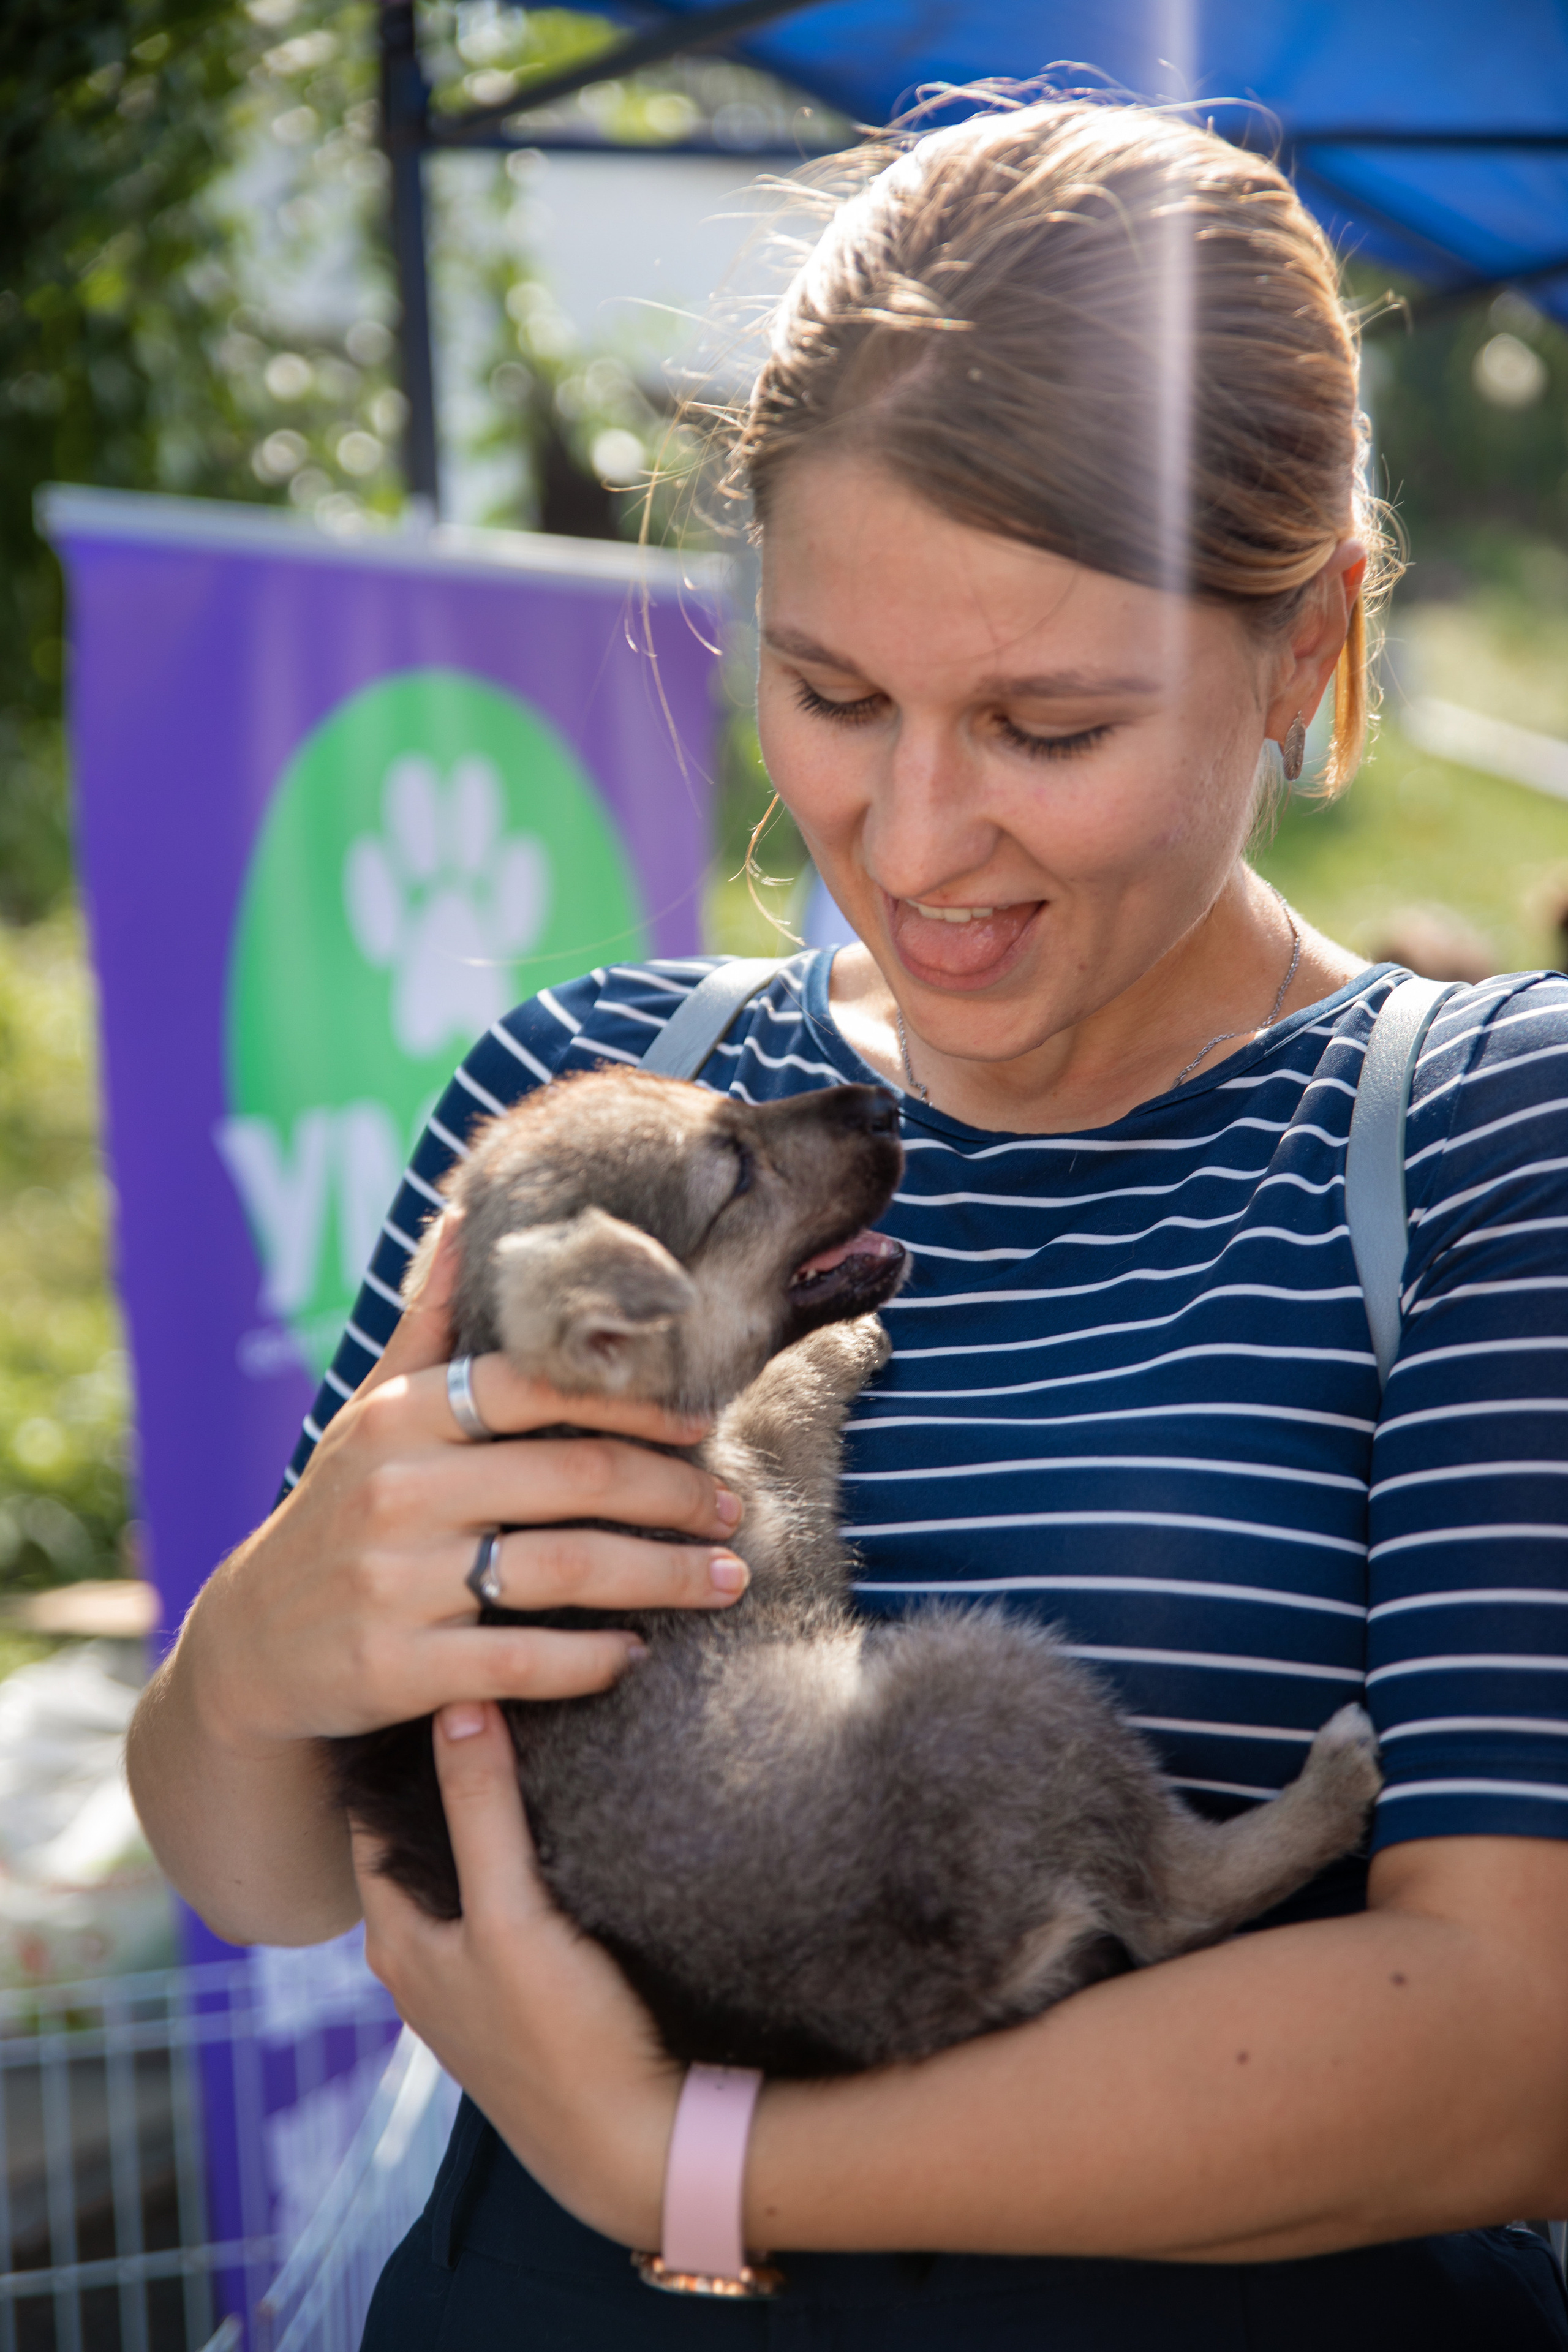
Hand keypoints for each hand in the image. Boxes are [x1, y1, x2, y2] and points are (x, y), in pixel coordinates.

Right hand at [181, 1214, 750, 1755]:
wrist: (253, 1643)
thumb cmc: (343, 1508)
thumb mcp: (372, 1411)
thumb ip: (429, 1324)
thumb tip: (464, 1214)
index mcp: (401, 1416)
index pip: (540, 1387)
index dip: (635, 1402)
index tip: (703, 1424)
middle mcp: (396, 1489)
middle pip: (577, 1477)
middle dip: (677, 1495)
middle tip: (736, 1510)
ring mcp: (394, 1581)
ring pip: (567, 1570)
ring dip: (665, 1577)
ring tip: (727, 1580)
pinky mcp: (397, 1666)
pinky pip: (524, 1660)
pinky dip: (592, 1659)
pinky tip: (636, 1653)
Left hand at [355, 1699, 680, 2247]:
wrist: (634, 2147)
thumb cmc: (563, 2041)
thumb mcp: (513, 1916)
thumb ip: (483, 1810)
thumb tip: (457, 1703)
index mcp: (398, 1942)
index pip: (367, 1822)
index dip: (386, 1754)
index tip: (411, 1681)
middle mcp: (422, 1961)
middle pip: (414, 1843)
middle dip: (434, 1775)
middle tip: (466, 1690)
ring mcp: (472, 1981)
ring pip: (459, 1873)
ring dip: (476, 1816)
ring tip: (510, 1735)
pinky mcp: (523, 1994)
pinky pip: (501, 1903)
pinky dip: (511, 1856)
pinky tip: (550, 1824)